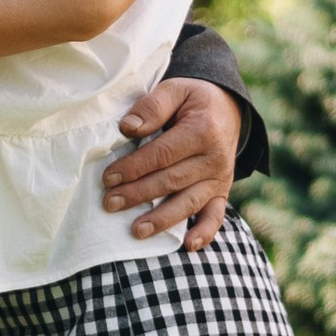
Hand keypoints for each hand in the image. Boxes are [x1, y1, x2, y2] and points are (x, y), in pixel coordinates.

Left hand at [104, 76, 239, 249]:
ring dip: (162, 219)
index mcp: (203, 131)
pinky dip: (204, 232)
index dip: (134, 167)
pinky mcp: (222, 192)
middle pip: (171, 181)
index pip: (162, 154)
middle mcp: (215, 158)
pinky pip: (216, 216)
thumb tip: (128, 127)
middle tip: (110, 203)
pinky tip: (187, 246)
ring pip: (188, 202)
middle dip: (138, 194)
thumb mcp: (175, 89)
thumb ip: (152, 106)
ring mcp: (220, 178)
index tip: (108, 177)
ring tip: (135, 231)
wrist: (226, 109)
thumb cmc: (193, 99)